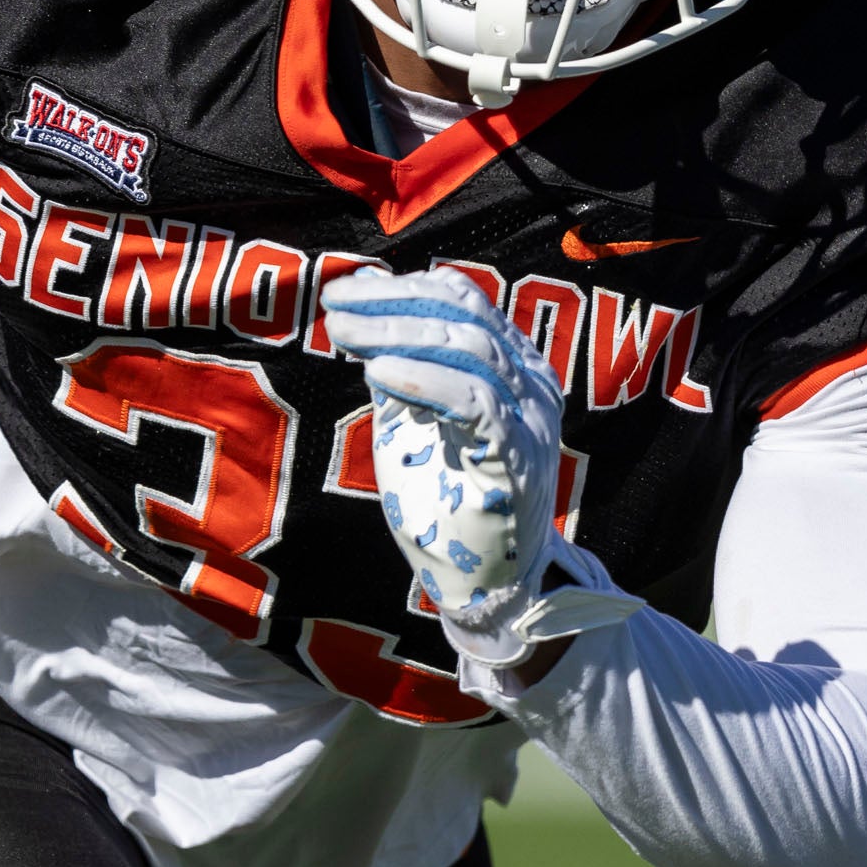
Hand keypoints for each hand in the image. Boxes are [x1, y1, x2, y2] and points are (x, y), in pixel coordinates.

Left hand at [321, 267, 638, 667]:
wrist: (479, 580)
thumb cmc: (444, 498)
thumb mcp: (412, 416)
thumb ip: (398, 363)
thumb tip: (361, 303)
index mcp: (511, 364)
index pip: (464, 299)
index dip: (403, 286)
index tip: (344, 289)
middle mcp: (530, 382)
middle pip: (465, 315)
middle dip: (393, 304)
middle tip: (335, 305)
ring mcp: (530, 418)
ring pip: (471, 348)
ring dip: (398, 333)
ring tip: (345, 332)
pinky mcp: (518, 456)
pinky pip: (476, 401)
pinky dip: (425, 379)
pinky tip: (378, 374)